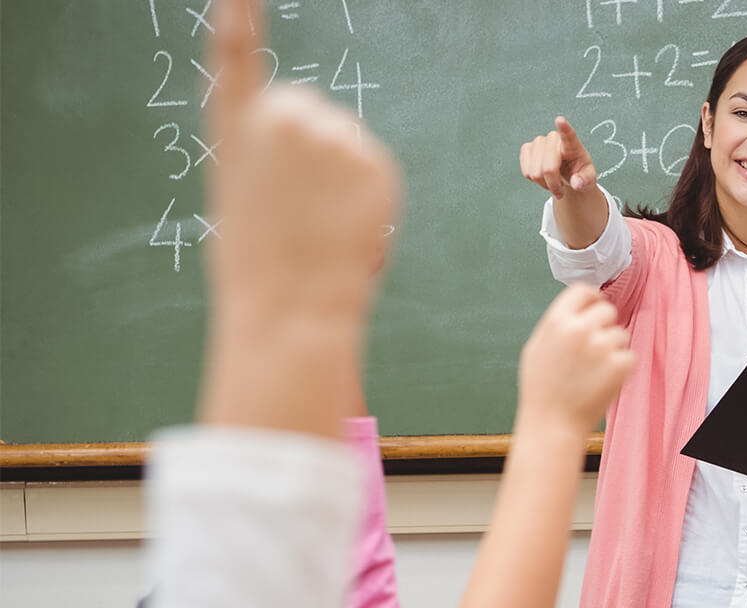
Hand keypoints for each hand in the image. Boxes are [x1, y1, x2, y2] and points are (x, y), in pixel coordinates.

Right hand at [205, 0, 398, 327]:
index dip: (239, 13)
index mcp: (235, 123)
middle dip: (311, 145)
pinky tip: (347, 225)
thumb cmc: (257, 260)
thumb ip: (265, 150)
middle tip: (299, 203)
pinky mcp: (375, 162)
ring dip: (341, 172)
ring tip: (320, 222)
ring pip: (345, 140)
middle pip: (310, 108)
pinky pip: (375, 167)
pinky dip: (370, 193)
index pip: (235, 51)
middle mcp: (283, 116)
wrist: (291, 304)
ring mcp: (333, 136)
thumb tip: (308, 148)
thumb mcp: (240, 189)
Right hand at [517, 285, 634, 431]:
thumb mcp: (537, 347)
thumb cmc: (541, 389)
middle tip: (596, 347)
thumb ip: (558, 324)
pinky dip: (621, 368)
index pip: (583, 290)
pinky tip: (603, 381)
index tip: (594, 309)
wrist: (552, 423)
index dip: (591, 299)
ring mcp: (602, 346)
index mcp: (557, 321)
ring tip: (594, 370)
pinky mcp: (620, 365)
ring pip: (620, 334)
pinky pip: (629, 356)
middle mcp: (580, 329)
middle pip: (607, 310)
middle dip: (604, 326)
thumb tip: (579, 307)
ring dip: (613, 349)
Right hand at [520, 117, 598, 200]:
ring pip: (535, 172)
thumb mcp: (589, 180)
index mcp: (572, 144)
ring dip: (544, 183)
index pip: (568, 135)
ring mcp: (539, 142)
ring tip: (553, 182)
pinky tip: (543, 177)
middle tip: (560, 191)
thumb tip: (577, 183)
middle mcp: (554, 139)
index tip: (560, 120)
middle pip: (548, 168)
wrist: (568, 174)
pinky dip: (535, 180)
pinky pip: (527, 172)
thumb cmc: (579, 173)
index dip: (564, 128)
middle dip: (553, 184)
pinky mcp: (527, 148)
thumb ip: (585, 181)